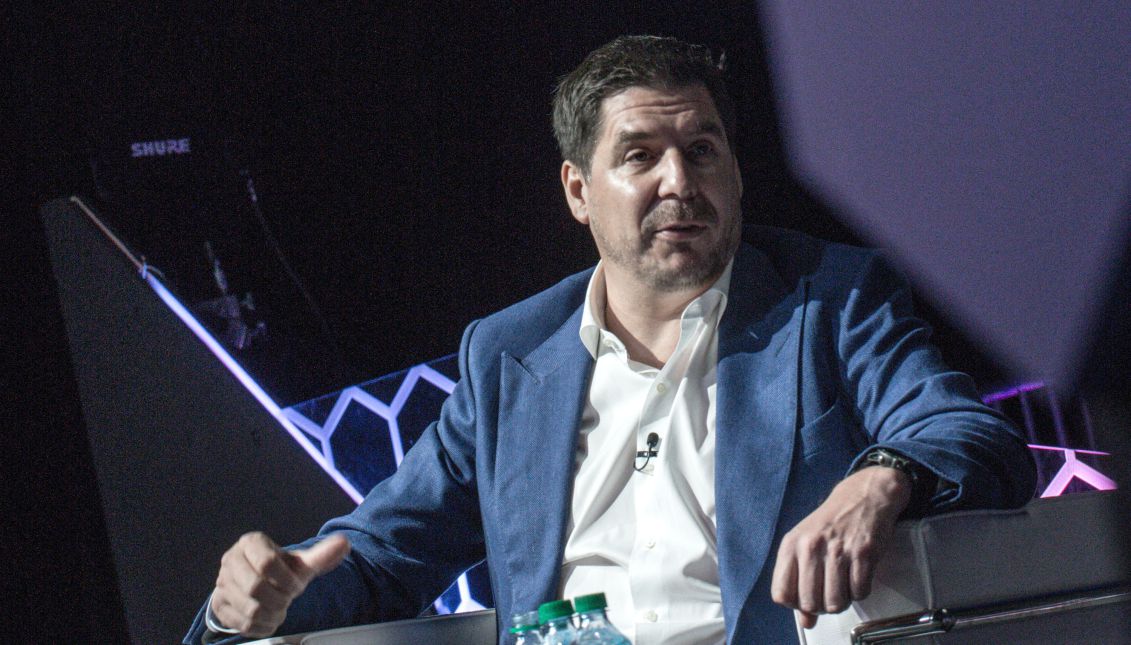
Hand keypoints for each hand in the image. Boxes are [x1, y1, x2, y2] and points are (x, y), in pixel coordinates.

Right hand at [210, 532, 350, 636]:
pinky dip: (262, 627)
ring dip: (272, 615)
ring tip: (280, 610)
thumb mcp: (300, 562)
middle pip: (255, 587)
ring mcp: (221, 583)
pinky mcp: (219, 605)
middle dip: (280, 599)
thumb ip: (321, 555)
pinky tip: (269, 619)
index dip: (287, 580)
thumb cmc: (281, 569)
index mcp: (251, 543)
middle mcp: (231, 560)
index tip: (297, 586)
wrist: (256, 580)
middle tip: (288, 600)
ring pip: (249, 608)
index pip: (267, 563)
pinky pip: (241, 624)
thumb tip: (344, 543)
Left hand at [771, 466, 911, 628]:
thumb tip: (806, 621)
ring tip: (844, 585)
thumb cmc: (831, 523)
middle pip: (810, 603)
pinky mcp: (863, 553)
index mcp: (791, 545)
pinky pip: (859, 593)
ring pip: (835, 603)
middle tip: (830, 593)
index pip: (781, 594)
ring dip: (843, 601)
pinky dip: (861, 591)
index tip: (806, 598)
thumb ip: (800, 582)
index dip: (795, 604)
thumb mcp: (806, 546)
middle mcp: (810, 547)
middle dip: (822, 606)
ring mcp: (837, 550)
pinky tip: (858, 576)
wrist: (863, 496)